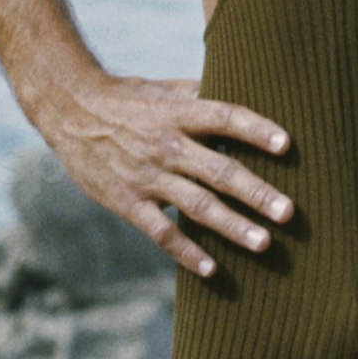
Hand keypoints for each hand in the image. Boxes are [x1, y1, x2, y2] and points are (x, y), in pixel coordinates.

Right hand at [34, 72, 291, 280]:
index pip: (223, 118)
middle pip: (218, 171)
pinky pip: (161, 232)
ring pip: (196, 205)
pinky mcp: (127, 202)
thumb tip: (247, 95)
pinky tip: (212, 269)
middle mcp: (165, 145)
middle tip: (289, 212)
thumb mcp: (164, 89)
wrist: (68, 111)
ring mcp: (146, 177)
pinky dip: (186, 252)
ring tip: (264, 243)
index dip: (255, 129)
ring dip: (232, 226)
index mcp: (177, 113)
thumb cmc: (126, 97)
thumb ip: (203, 96)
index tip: (287, 144)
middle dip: (256, 193)